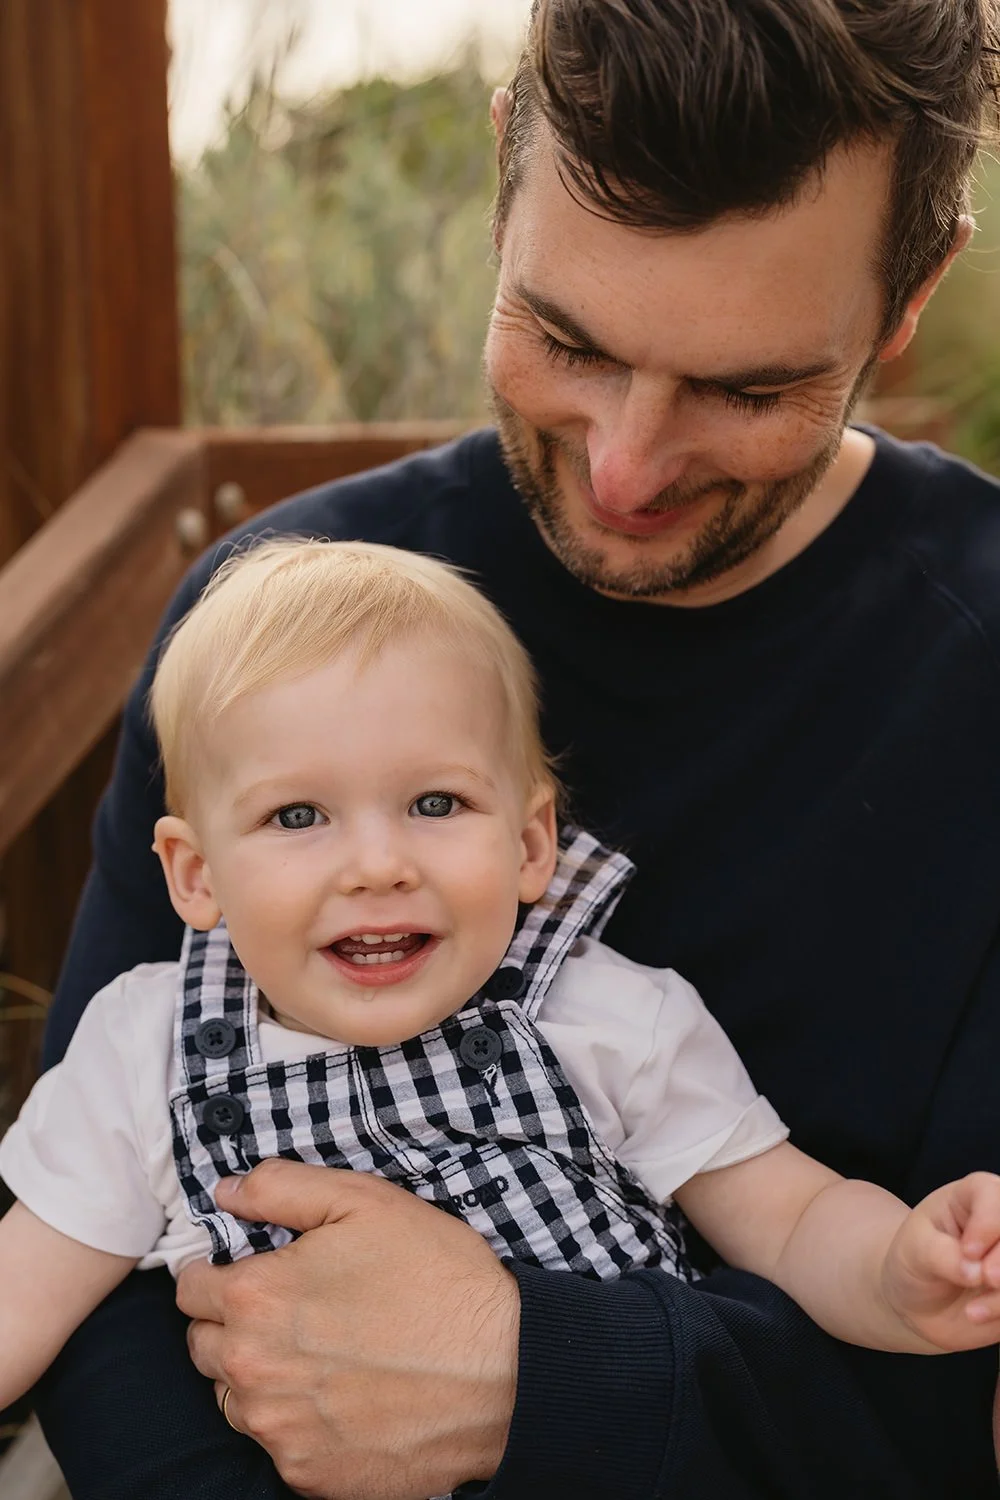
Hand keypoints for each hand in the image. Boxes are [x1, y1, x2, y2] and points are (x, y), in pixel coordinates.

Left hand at [175, 1159, 518, 1499]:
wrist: (505, 1372)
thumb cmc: (439, 1279)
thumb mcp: (365, 1202)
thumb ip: (282, 1188)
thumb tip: (225, 1190)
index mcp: (257, 1298)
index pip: (190, 1289)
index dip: (218, 1271)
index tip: (250, 1270)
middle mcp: (252, 1370)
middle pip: (204, 1346)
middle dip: (234, 1323)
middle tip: (292, 1308)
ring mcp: (277, 1430)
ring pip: (234, 1398)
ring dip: (258, 1375)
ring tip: (321, 1352)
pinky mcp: (307, 1474)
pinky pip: (276, 1443)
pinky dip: (296, 1420)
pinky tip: (343, 1394)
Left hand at [882, 1171, 999, 1349]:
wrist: (918, 1301)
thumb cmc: (915, 1259)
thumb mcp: (915, 1250)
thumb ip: (942, 1255)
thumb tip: (976, 1271)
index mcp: (977, 1195)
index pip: (994, 1195)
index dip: (988, 1223)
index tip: (968, 1250)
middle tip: (986, 1277)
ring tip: (971, 1312)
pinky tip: (977, 1316)